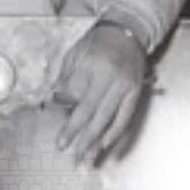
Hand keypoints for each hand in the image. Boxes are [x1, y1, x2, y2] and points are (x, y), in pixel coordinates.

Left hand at [53, 23, 148, 165]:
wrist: (126, 32)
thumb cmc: (96, 43)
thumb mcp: (75, 54)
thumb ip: (65, 79)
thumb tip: (53, 104)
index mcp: (90, 65)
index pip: (73, 97)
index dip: (65, 116)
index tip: (59, 134)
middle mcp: (109, 76)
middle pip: (90, 112)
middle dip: (77, 134)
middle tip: (67, 151)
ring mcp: (124, 85)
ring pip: (108, 119)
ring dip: (96, 140)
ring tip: (85, 158)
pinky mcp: (136, 92)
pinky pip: (126, 117)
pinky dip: (116, 133)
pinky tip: (106, 145)